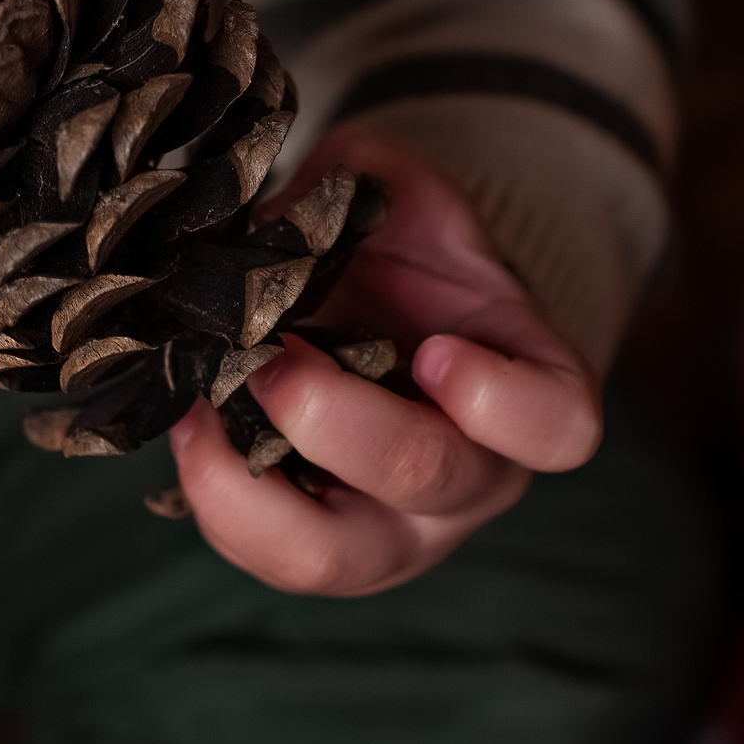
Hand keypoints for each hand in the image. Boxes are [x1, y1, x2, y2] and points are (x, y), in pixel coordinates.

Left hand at [167, 123, 601, 595]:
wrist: (362, 303)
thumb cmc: (400, 251)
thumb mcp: (401, 192)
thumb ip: (363, 186)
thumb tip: (278, 220)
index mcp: (530, 390)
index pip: (556, 428)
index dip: (502, 401)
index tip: (438, 350)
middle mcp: (471, 477)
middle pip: (426, 484)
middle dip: (335, 422)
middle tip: (268, 359)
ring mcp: (391, 526)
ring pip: (330, 557)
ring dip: (252, 486)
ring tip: (200, 408)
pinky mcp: (312, 545)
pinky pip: (260, 552)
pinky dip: (212, 494)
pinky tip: (187, 423)